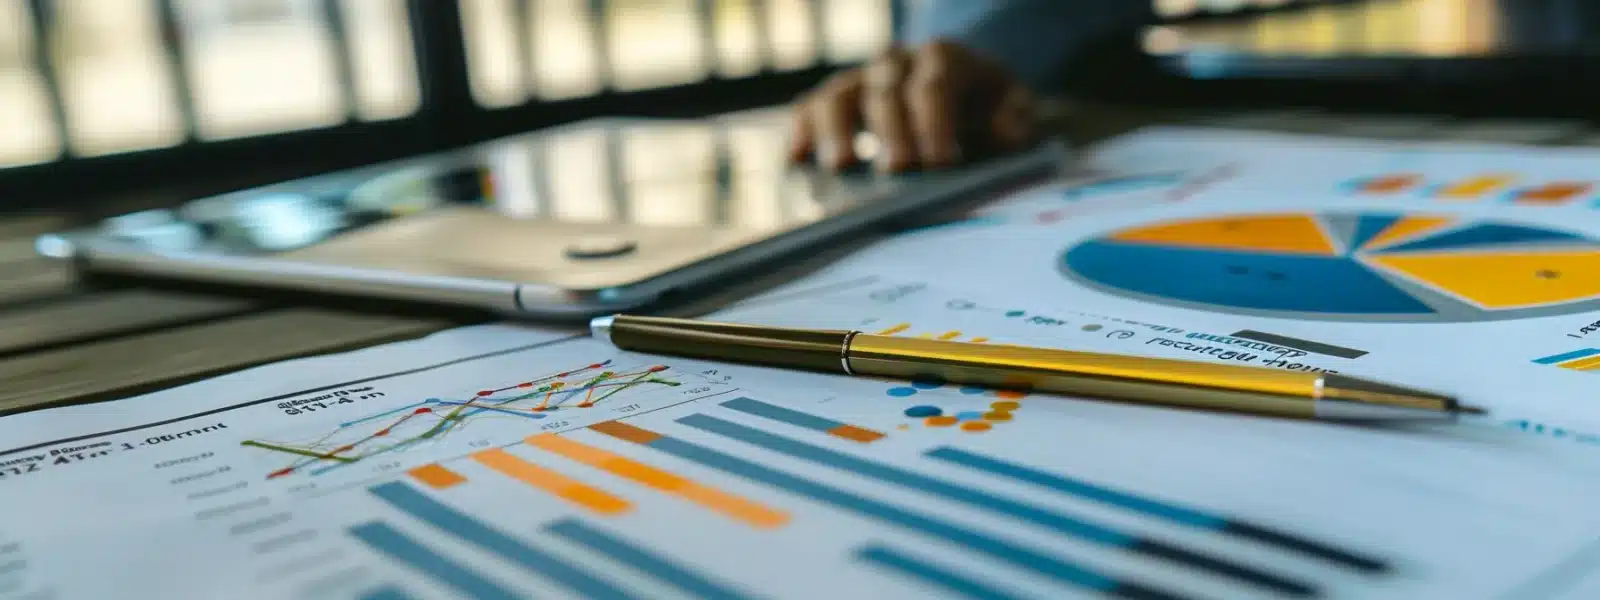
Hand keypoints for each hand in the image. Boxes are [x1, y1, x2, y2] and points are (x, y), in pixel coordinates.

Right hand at [787, 39, 1035, 172]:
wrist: (963, 94)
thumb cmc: (987, 109)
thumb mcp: (1017, 109)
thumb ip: (1017, 121)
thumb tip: (1001, 133)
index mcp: (944, 59)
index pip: (934, 85)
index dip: (936, 123)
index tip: (941, 163)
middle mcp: (896, 63)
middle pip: (886, 92)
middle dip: (891, 132)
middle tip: (896, 171)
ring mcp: (860, 81)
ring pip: (838, 95)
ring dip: (836, 131)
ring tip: (839, 168)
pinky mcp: (834, 103)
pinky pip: (809, 110)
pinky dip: (801, 132)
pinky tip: (798, 161)